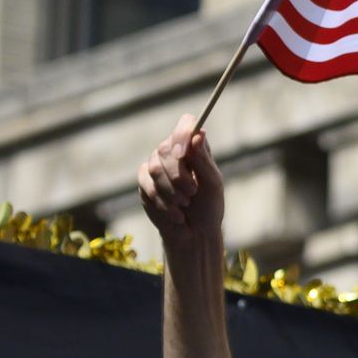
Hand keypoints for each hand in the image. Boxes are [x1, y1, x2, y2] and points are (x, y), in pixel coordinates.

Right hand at [137, 114, 223, 247]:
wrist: (194, 233)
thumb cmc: (209, 206)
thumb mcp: (213, 185)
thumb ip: (204, 161)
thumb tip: (198, 134)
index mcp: (194, 147)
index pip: (185, 124)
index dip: (181, 135)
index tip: (182, 155)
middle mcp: (172, 151)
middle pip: (165, 149)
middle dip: (179, 175)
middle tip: (192, 192)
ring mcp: (155, 165)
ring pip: (154, 168)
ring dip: (172, 192)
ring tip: (185, 204)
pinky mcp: (144, 181)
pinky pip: (147, 186)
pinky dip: (163, 203)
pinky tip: (175, 214)